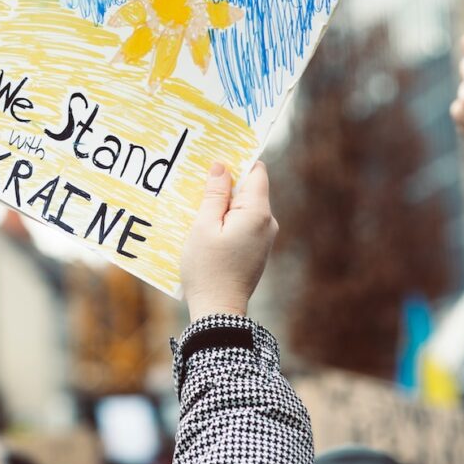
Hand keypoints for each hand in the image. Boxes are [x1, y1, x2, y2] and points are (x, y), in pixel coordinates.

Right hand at [182, 161, 277, 320]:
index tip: (216, 154)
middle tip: (197, 179)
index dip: (237, 160)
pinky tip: (205, 226)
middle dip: (225, 183)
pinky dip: (226, 219)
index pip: (256, 171)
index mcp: (257, 212)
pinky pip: (243, 223)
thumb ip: (214, 194)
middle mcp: (268, 222)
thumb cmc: (207, 268)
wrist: (218, 310)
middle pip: (249, 189)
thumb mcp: (203, 226)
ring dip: (222, 203)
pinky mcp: (257, 249)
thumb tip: (222, 166)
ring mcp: (264, 237)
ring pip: (244, 207)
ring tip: (196, 204)